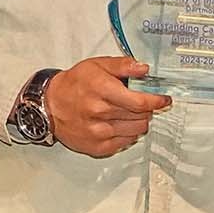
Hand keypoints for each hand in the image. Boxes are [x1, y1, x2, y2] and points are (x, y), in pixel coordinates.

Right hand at [43, 56, 169, 157]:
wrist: (49, 105)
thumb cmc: (74, 84)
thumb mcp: (97, 65)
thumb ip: (123, 65)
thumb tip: (144, 69)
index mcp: (102, 90)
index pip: (139, 102)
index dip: (156, 101)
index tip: (164, 100)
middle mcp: (100, 113)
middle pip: (140, 116)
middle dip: (147, 109)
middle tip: (142, 102)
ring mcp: (98, 132)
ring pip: (136, 130)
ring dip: (138, 121)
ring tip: (128, 112)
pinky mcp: (97, 147)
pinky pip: (125, 142)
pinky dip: (128, 133)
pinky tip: (119, 123)